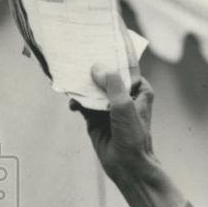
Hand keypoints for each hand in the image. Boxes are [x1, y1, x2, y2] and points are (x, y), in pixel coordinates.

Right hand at [69, 25, 154, 182]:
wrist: (128, 166)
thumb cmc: (133, 136)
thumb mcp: (125, 106)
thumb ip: (111, 84)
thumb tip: (96, 67)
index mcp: (139, 90)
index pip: (124, 66)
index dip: (110, 55)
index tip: (95, 40)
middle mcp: (124, 96)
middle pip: (104, 76)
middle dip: (91, 67)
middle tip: (74, 53)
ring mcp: (109, 107)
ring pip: (91, 89)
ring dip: (81, 85)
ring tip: (69, 77)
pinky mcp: (95, 118)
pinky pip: (83, 104)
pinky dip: (76, 101)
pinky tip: (72, 103)